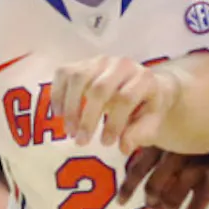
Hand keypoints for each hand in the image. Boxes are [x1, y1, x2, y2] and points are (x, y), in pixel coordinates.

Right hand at [52, 56, 179, 153]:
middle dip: (88, 118)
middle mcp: (122, 64)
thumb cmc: (144, 107)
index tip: (106, 144)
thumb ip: (140, 134)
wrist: (139, 85)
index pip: (126, 98)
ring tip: (70, 131)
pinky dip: (58, 94)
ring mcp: (100, 61)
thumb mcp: (150, 122)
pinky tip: (60, 115)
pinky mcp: (82, 63)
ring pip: (78, 78)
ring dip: (71, 108)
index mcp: (143, 78)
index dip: (114, 123)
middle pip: (99, 88)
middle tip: (81, 142)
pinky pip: (63, 74)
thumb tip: (124, 147)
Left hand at [117, 141, 208, 208]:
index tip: (121, 200)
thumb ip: (172, 150)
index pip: (140, 164)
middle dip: (149, 199)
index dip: (129, 183)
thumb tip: (152, 171)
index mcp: (169, 141)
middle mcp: (177, 153)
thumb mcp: (191, 139)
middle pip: (153, 182)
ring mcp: (194, 166)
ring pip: (172, 196)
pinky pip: (195, 207)